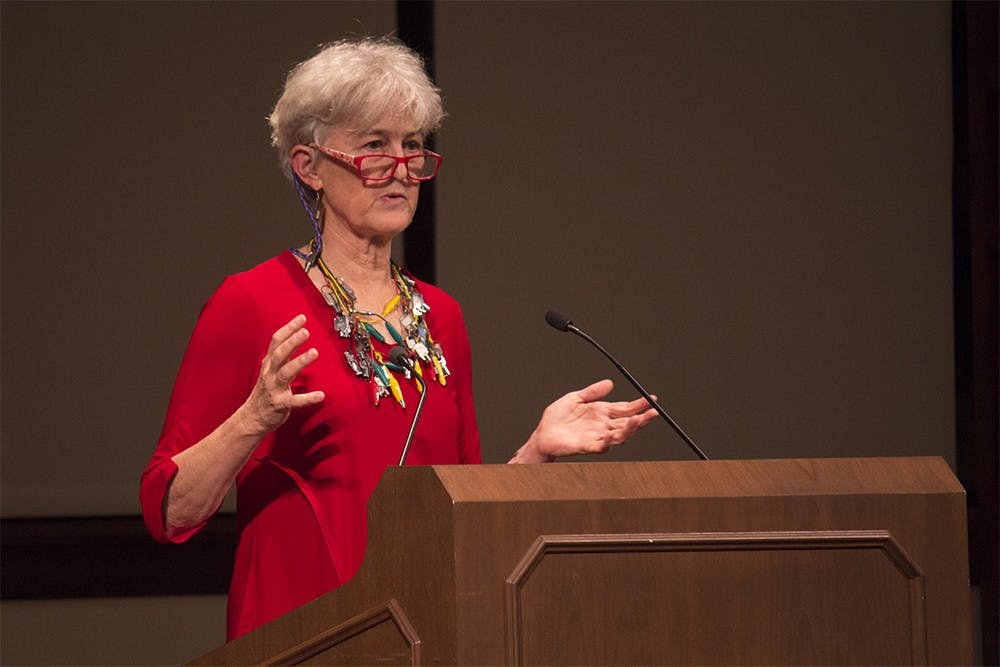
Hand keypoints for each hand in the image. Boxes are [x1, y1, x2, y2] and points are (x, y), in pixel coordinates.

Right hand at [242, 314, 324, 433]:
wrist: (252, 418)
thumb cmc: (265, 392)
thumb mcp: (270, 370)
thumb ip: (281, 356)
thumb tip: (295, 337)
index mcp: (269, 364)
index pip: (276, 341)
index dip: (288, 329)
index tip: (302, 318)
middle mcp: (270, 374)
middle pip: (280, 354)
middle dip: (292, 341)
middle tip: (306, 331)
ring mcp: (274, 388)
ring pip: (286, 372)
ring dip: (300, 361)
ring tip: (314, 352)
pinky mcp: (280, 404)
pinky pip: (295, 401)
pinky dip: (307, 398)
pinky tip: (320, 395)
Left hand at [510, 379, 658, 462]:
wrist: (542, 434)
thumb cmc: (556, 418)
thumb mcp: (575, 397)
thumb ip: (592, 391)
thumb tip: (610, 383)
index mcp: (601, 413)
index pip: (625, 408)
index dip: (639, 404)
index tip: (651, 398)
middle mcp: (602, 425)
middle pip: (627, 422)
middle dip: (642, 418)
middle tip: (653, 411)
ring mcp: (597, 437)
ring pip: (619, 435)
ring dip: (631, 429)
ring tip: (639, 420)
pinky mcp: (587, 446)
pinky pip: (602, 446)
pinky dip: (610, 441)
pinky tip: (616, 434)